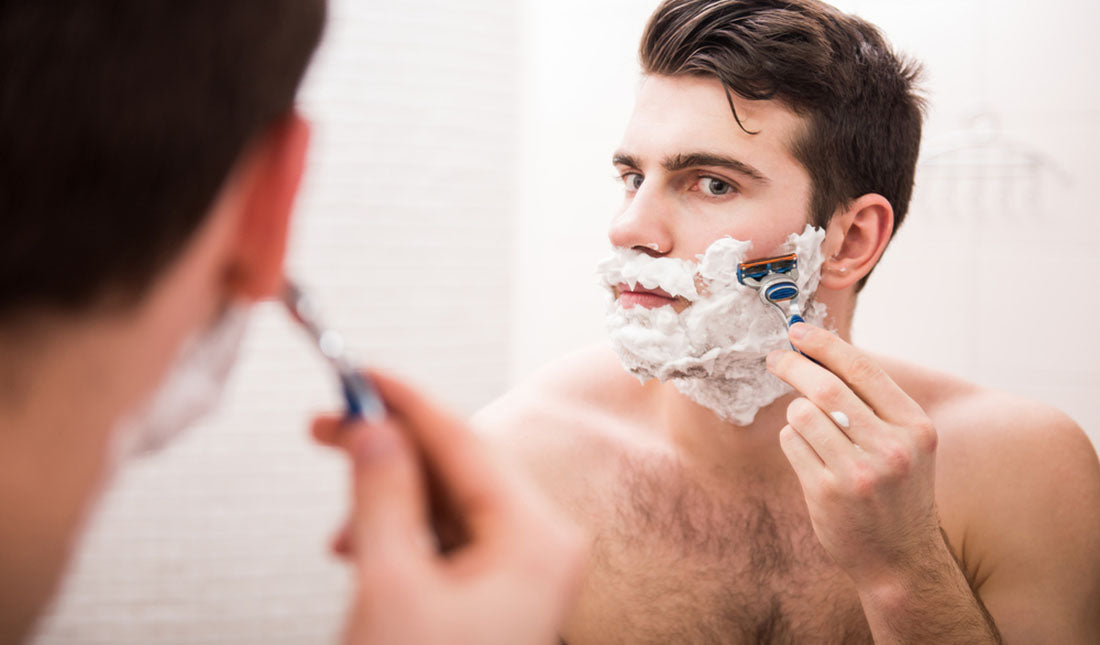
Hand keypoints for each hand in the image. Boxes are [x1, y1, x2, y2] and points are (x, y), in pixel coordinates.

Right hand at [312, 371, 584, 644]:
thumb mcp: (392, 584)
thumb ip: (381, 496)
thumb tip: (376, 431)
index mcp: (536, 541)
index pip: (464, 439)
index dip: (403, 400)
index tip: (359, 375)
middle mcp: (542, 551)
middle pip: (457, 468)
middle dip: (387, 450)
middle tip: (330, 426)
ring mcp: (525, 576)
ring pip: (448, 504)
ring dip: (388, 500)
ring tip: (340, 515)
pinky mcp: (500, 598)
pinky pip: (449, 539)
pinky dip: (403, 535)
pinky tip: (365, 545)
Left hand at [766, 323, 943, 586]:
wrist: (901, 558)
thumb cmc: (897, 492)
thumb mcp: (907, 444)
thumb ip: (875, 404)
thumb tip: (823, 354)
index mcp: (915, 428)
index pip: (863, 369)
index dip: (825, 344)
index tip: (798, 332)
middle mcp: (891, 448)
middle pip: (826, 387)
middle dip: (794, 366)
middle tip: (775, 358)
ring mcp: (859, 472)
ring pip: (803, 414)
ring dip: (796, 414)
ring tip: (810, 431)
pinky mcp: (828, 492)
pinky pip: (792, 443)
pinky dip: (793, 440)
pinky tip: (810, 458)